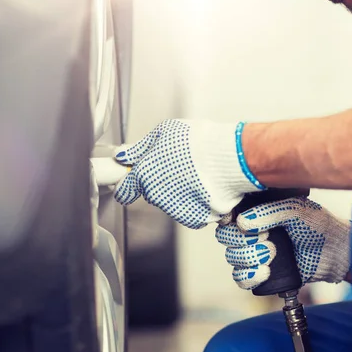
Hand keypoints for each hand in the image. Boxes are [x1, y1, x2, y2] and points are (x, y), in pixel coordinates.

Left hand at [113, 119, 260, 228]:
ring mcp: (176, 210)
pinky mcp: (196, 219)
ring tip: (196, 174)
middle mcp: (156, 197)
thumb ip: (139, 148)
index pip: (124, 190)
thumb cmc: (198, 142)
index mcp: (143, 176)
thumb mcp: (163, 132)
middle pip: (152, 194)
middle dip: (160, 183)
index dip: (127, 185)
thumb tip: (122, 155)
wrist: (229, 158)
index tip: (129, 183)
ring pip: (172, 203)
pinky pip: (192, 211)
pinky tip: (204, 187)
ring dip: (180, 192)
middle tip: (178, 167)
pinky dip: (197, 202)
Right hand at [216, 197, 350, 289]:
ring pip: (233, 257)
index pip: (228, 214)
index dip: (227, 219)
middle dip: (241, 239)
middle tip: (266, 238)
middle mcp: (252, 232)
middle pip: (226, 237)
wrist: (336, 252)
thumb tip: (242, 223)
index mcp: (257, 211)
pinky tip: (265, 271)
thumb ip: (270, 212)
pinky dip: (249, 276)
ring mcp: (256, 253)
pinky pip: (241, 279)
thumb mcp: (296, 210)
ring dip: (249, 257)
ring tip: (272, 253)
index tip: (236, 221)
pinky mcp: (262, 273)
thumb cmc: (318, 225)